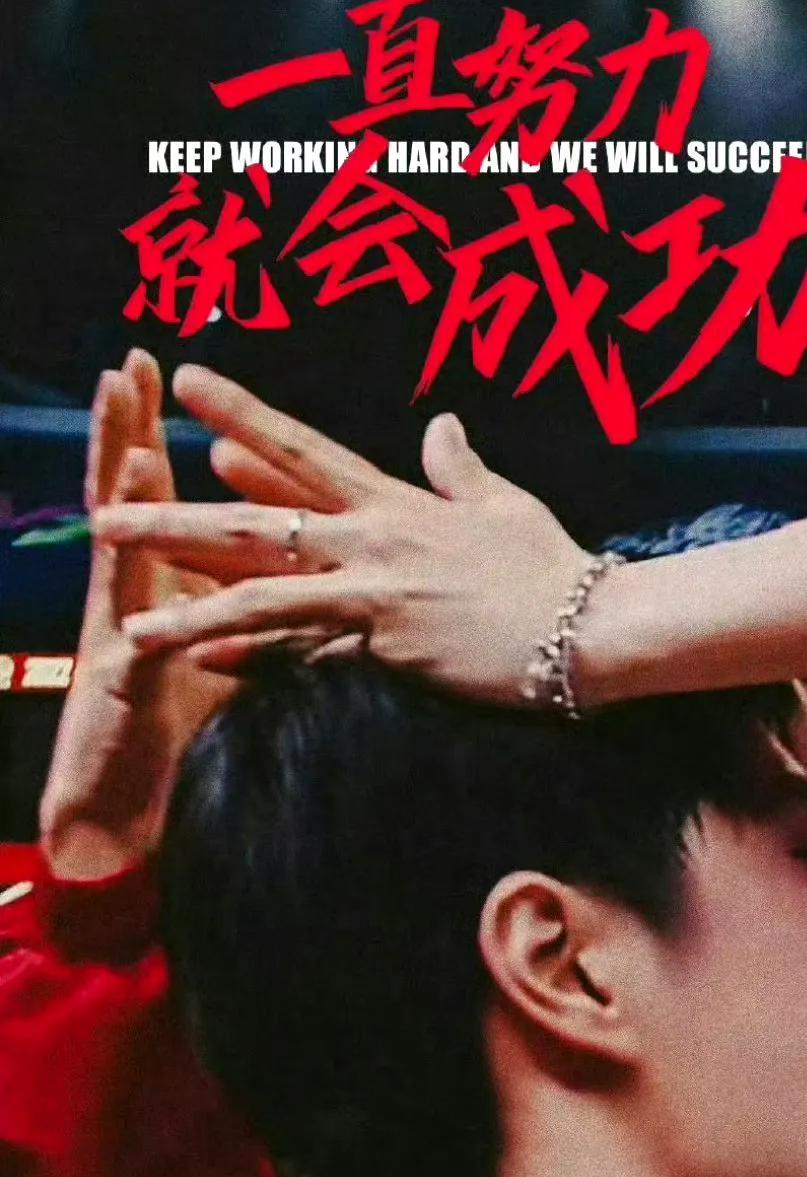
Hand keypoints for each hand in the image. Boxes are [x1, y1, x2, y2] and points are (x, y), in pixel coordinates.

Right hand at [40, 354, 230, 880]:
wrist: (136, 811)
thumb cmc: (190, 730)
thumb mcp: (242, 658)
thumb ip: (274, 604)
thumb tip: (318, 567)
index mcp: (181, 582)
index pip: (190, 493)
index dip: (189, 439)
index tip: (193, 374)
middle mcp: (145, 595)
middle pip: (141, 500)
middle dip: (134, 432)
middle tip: (130, 365)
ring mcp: (126, 636)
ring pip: (120, 553)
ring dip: (121, 493)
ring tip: (129, 432)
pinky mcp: (122, 691)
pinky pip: (127, 642)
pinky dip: (134, 608)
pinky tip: (120, 564)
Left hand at [94, 366, 590, 706]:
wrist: (588, 626)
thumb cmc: (551, 566)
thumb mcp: (502, 504)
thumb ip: (459, 467)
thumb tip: (442, 423)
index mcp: (394, 500)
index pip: (302, 447)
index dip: (242, 413)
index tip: (186, 383)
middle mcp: (371, 537)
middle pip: (255, 521)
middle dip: (175, 516)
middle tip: (104, 513)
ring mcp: (375, 589)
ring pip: (265, 591)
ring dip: (190, 606)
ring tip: (128, 624)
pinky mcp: (389, 643)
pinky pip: (307, 653)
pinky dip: (256, 659)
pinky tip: (203, 666)